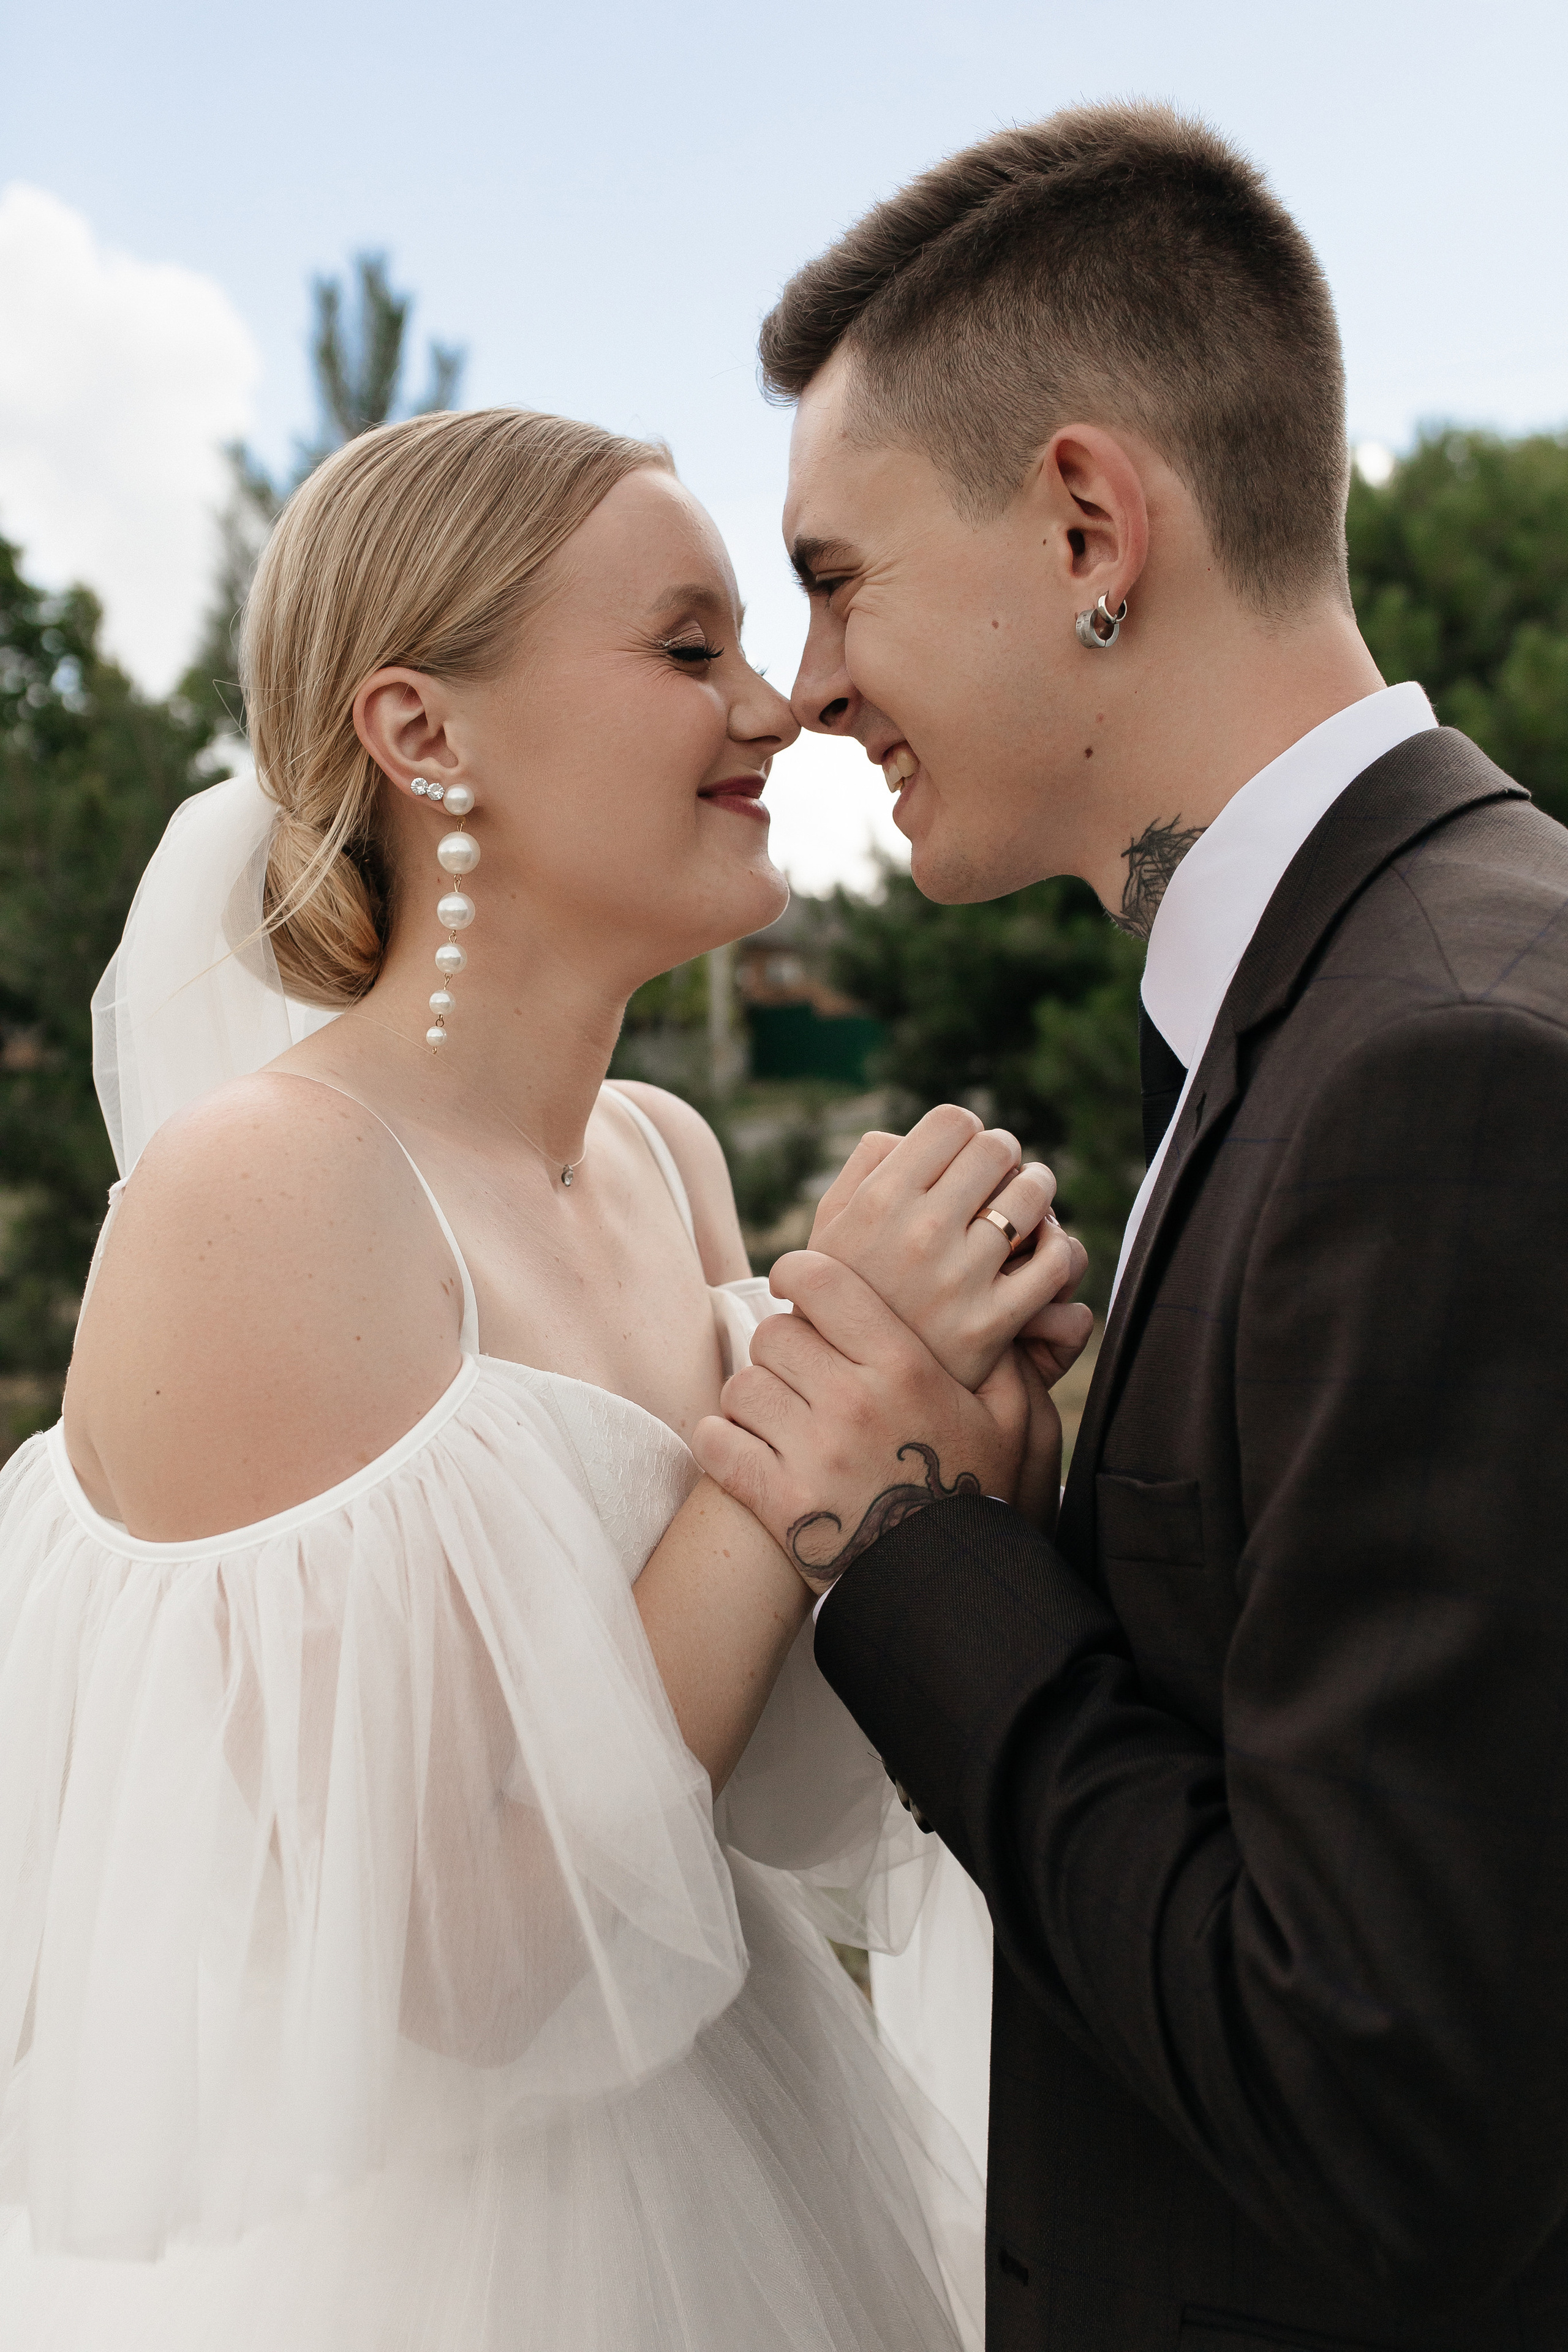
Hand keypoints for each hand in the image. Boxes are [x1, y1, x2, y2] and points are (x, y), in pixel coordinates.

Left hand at [691, 1250, 1028, 1594]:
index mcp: (905, 1367)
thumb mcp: (1015, 1422)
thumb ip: (1006, 1359)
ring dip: (753, 1399)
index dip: (799, 1274)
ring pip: (743, 1386)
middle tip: (800, 1371)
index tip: (799, 1288)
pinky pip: (715, 1442)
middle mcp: (853, 1401)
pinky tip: (741, 1448)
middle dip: (782, 1348)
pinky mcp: (779, 1501)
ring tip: (777, 1417)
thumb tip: (999, 1314)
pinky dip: (720, 1442)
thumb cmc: (983, 1499)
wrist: (953, 1591)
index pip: (822, 1283)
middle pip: (774, 1333)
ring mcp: (813, 1452)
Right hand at [808, 1105, 1091, 1390]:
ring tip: (1027, 1207)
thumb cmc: (846, 1296)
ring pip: (1035, 1194)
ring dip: (1037, 1192)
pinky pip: (1055, 1261)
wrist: (851, 1394)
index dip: (968, 1133)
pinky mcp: (993, 1323)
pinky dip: (1058, 1249)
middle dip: (1004, 1159)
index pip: (954, 1122)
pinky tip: (1041, 1254)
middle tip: (998, 1181)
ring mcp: (959, 1278)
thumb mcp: (829, 1227)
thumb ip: (866, 1168)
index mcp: (877, 1201)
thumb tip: (913, 1135)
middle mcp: (919, 1232)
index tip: (965, 1158)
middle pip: (999, 1148)